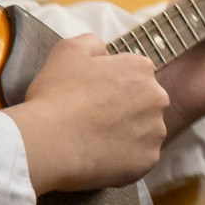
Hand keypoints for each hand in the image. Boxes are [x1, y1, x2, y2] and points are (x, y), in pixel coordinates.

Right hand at [7, 35, 168, 192]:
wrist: (47, 141)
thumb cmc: (55, 95)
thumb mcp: (67, 51)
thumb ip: (91, 43)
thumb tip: (104, 49)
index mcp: (141, 69)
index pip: (135, 75)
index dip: (111, 87)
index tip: (91, 97)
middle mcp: (157, 97)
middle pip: (144, 104)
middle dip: (123, 110)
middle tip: (92, 121)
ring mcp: (155, 130)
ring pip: (144, 133)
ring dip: (125, 136)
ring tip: (93, 141)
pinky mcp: (148, 160)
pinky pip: (139, 160)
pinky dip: (122, 161)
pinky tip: (98, 158)